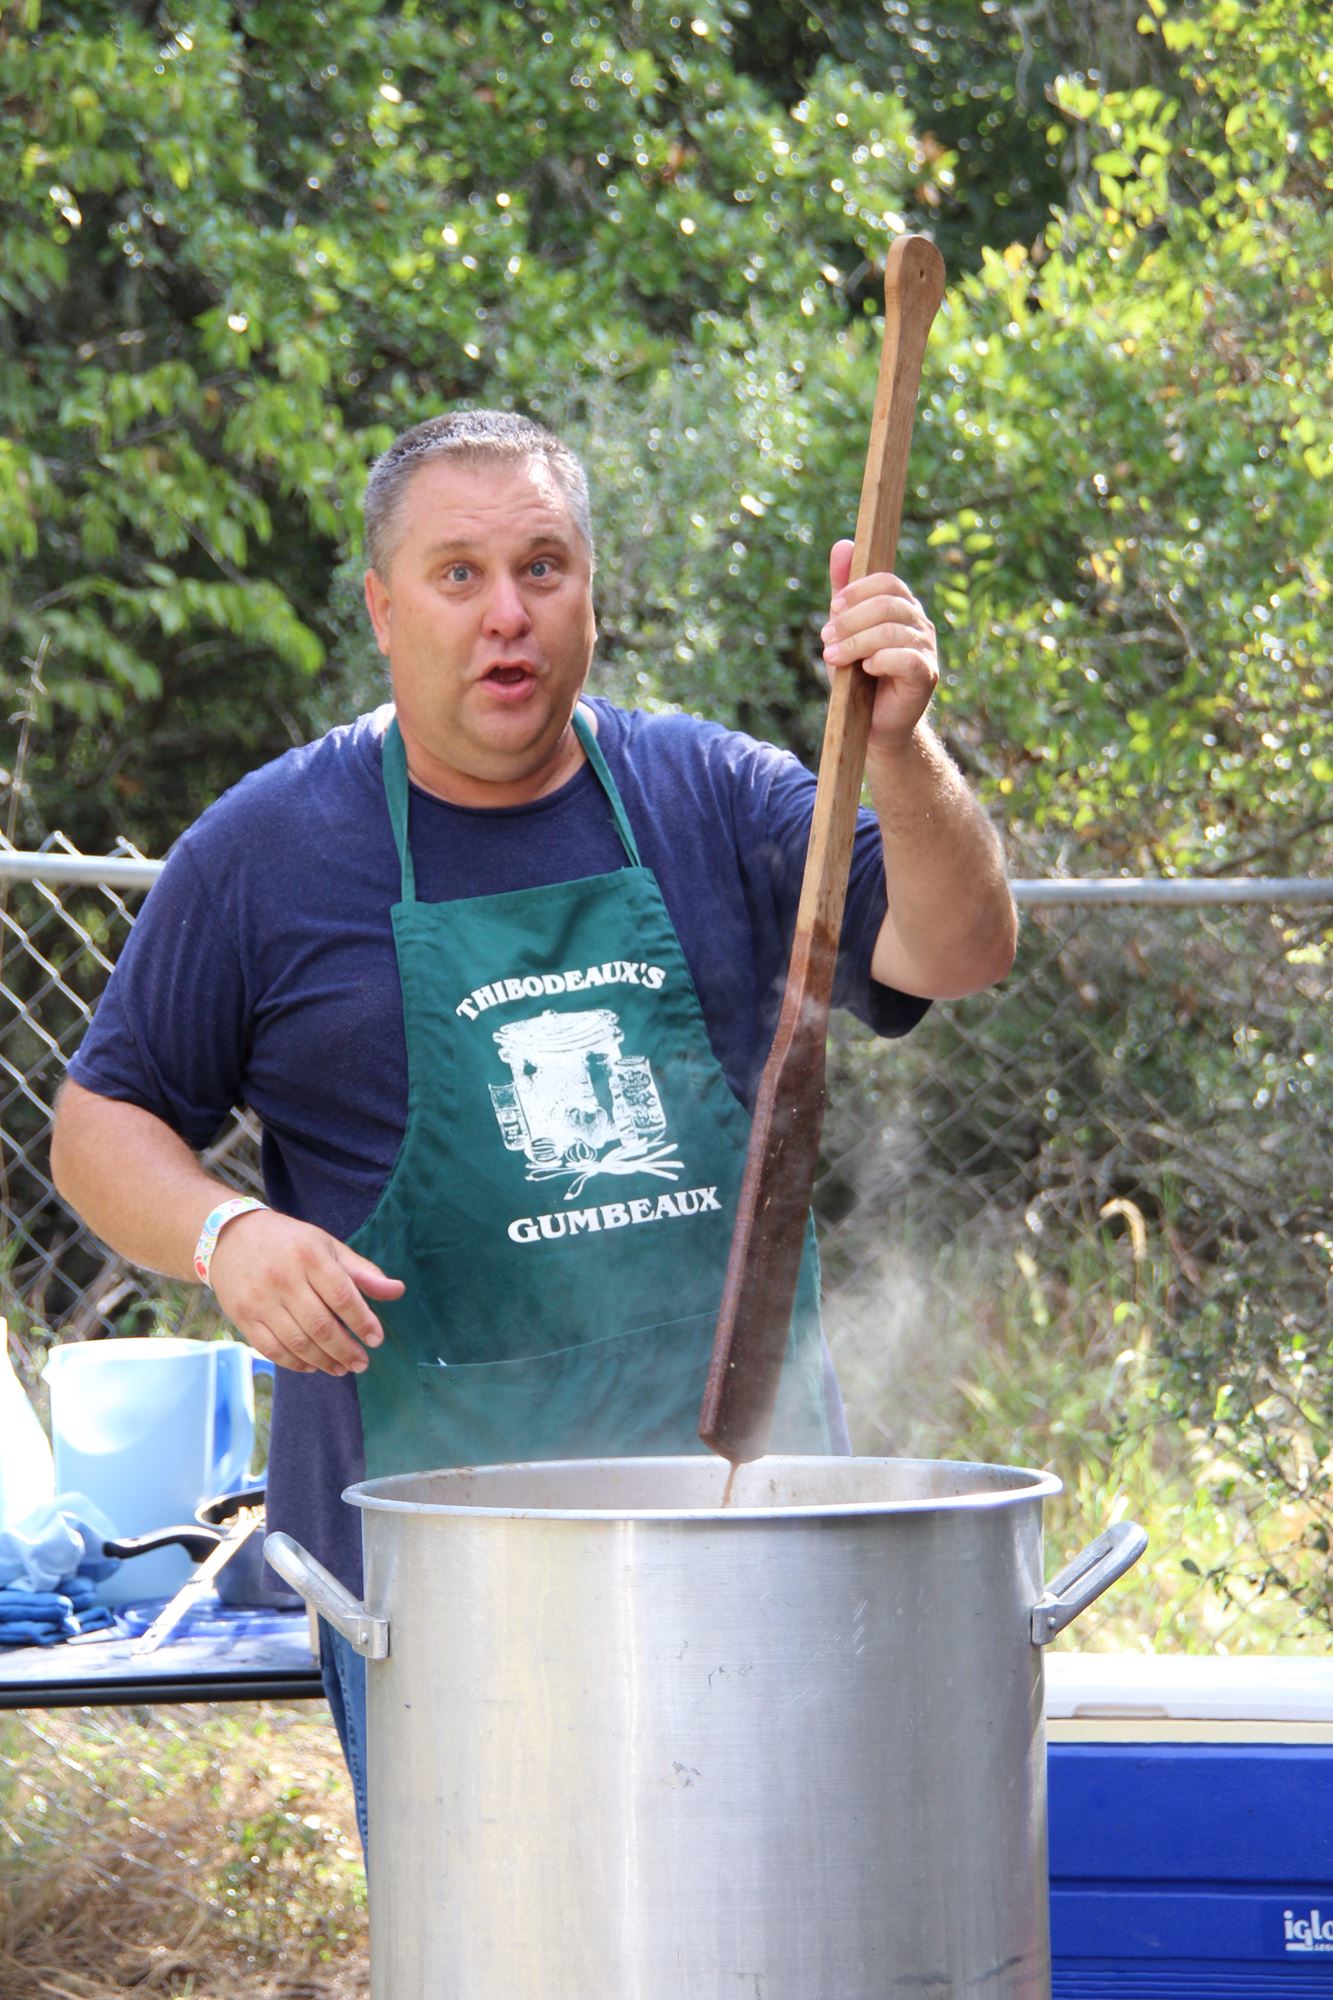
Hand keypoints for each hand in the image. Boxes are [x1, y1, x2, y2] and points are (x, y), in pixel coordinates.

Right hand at [207, 1209, 404, 1375]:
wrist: (230, 1236)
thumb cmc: (289, 1242)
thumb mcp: (327, 1246)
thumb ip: (362, 1271)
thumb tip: (398, 1291)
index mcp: (309, 1256)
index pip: (342, 1296)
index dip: (362, 1321)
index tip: (376, 1340)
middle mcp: (283, 1278)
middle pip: (320, 1325)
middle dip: (345, 1350)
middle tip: (361, 1363)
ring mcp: (260, 1300)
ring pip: (297, 1341)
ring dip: (323, 1361)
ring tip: (341, 1368)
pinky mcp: (243, 1316)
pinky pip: (271, 1348)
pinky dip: (294, 1363)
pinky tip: (311, 1366)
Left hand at [821, 539, 938, 750]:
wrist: (872, 724)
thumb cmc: (859, 676)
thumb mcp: (844, 629)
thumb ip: (844, 591)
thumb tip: (843, 545)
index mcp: (903, 607)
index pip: (886, 581)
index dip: (857, 591)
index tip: (833, 610)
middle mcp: (920, 623)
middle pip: (887, 604)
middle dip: (850, 621)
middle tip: (825, 638)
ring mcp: (927, 648)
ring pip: (891, 631)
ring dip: (855, 643)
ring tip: (834, 657)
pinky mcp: (927, 674)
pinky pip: (904, 658)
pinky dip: (879, 661)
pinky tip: (866, 670)